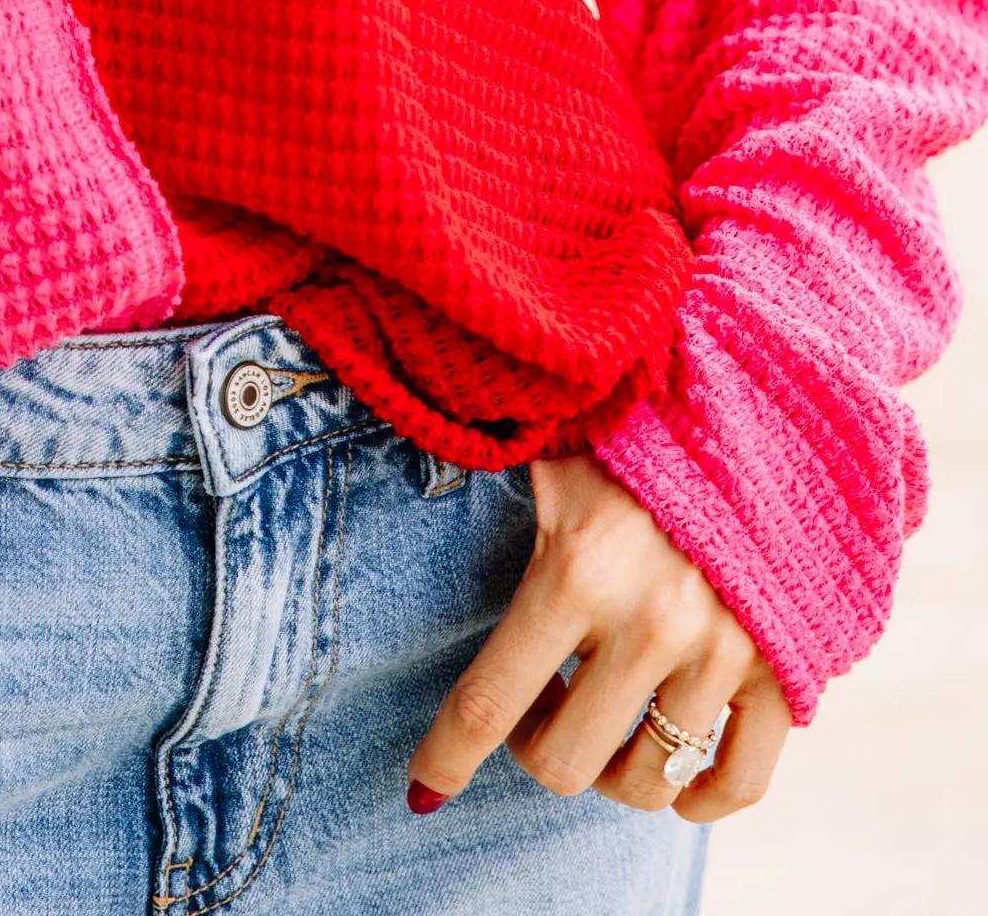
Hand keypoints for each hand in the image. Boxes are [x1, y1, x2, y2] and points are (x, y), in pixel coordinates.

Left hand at [409, 454, 791, 824]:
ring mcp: (722, 651)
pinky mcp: (781, 668)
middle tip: (539, 702)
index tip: (422, 790)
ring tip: (601, 711)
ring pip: (646, 780)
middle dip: (537, 746)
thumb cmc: (628, 430)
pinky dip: (700, 799)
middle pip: (564, 762)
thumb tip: (424, 452)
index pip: (490, 703)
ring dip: (611, 764)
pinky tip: (673, 783)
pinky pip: (739, 781)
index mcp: (576, 570)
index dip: (447, 758)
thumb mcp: (549, 453)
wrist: (759, 404)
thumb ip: (489, 478)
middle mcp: (649, 622)